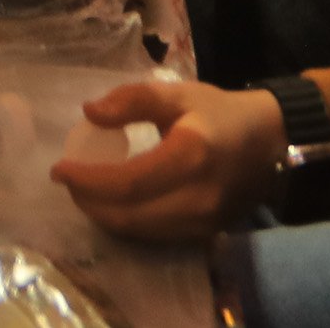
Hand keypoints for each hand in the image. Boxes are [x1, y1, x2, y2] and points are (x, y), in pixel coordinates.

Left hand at [51, 79, 286, 241]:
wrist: (270, 141)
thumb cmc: (219, 113)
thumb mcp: (178, 94)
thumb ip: (132, 100)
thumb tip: (89, 113)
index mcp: (190, 155)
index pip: (128, 183)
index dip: (88, 181)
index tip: (59, 169)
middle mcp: (197, 197)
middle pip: (129, 215)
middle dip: (89, 202)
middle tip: (68, 181)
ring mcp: (203, 222)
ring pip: (139, 231)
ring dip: (104, 215)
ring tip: (84, 191)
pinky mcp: (204, 233)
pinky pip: (154, 235)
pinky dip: (126, 222)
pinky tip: (113, 203)